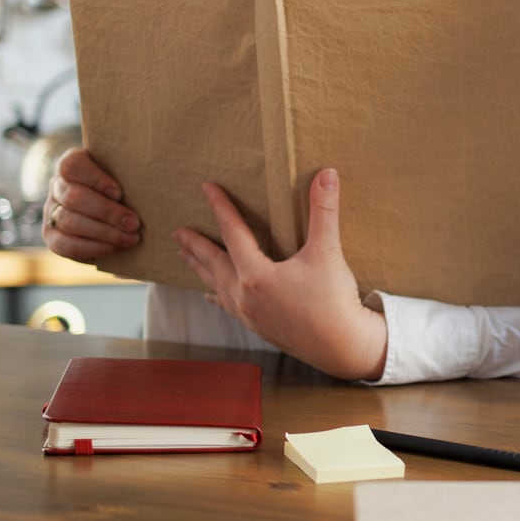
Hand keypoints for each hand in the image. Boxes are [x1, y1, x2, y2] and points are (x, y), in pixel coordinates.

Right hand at [42, 148, 140, 262]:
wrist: (117, 219)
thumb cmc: (126, 191)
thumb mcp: (127, 179)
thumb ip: (131, 177)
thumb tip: (151, 181)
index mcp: (73, 165)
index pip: (72, 165)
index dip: (95, 179)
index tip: (119, 193)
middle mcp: (58, 186)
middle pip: (73, 196)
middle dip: (106, 212)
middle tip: (134, 222)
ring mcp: (51, 211)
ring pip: (69, 221)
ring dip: (104, 232)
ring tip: (131, 238)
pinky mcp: (52, 236)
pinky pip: (66, 245)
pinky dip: (93, 247)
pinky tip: (115, 248)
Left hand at [174, 170, 387, 381]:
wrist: (342, 346)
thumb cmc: (334, 301)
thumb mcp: (328, 252)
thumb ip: (324, 211)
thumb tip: (327, 174)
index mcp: (256, 275)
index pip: (232, 233)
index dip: (220, 208)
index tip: (206, 188)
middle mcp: (244, 295)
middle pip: (212, 263)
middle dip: (195, 245)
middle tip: (177, 233)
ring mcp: (249, 313)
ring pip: (216, 285)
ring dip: (200, 269)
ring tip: (185, 257)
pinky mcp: (258, 326)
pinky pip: (227, 306)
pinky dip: (215, 295)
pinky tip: (210, 295)